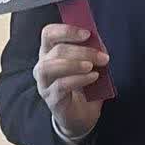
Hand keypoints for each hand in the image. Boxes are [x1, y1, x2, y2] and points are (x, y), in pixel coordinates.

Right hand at [35, 23, 107, 139]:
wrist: (82, 114)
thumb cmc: (84, 83)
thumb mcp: (89, 63)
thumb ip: (90, 49)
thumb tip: (97, 39)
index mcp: (50, 51)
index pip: (49, 33)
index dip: (67, 30)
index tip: (87, 33)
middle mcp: (43, 65)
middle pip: (56, 50)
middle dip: (82, 51)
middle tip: (101, 56)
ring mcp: (44, 83)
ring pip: (51, 66)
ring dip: (75, 64)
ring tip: (92, 66)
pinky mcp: (51, 98)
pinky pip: (61, 85)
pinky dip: (79, 79)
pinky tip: (93, 77)